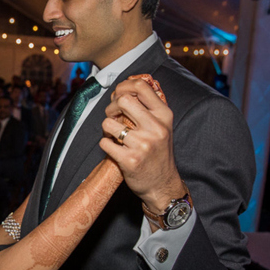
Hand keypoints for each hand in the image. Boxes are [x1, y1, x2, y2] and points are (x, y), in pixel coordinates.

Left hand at [99, 76, 186, 213]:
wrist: (162, 185)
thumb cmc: (158, 154)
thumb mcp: (163, 127)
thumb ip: (150, 107)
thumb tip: (128, 85)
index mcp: (164, 116)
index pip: (141, 87)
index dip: (124, 86)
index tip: (118, 94)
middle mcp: (155, 128)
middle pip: (122, 100)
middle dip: (111, 107)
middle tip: (113, 117)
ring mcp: (143, 144)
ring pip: (109, 123)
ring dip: (106, 129)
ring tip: (114, 136)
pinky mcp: (130, 160)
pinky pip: (105, 143)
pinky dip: (105, 144)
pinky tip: (114, 149)